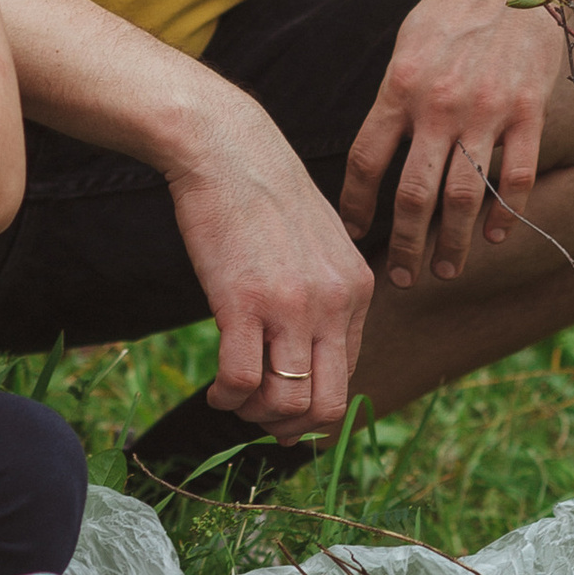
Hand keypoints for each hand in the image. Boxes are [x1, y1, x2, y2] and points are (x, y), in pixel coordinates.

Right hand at [165, 104, 373, 437]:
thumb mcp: (317, 242)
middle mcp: (333, 302)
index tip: (283, 405)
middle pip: (327, 405)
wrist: (227, 147)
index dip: (313, 407)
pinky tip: (216, 387)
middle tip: (260, 416)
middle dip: (292, 427)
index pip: (348, 378)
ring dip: (255, 414)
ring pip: (288, 403)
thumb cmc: (263, 195)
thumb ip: (325, 292)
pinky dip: (227, 397)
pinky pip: (242, 381)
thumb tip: (311, 351)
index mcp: (356, 289)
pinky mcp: (244, 301)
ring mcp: (291, 305)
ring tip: (234, 398)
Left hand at [341, 0, 566, 289]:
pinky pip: (516, 176)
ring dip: (452, 243)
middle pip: (414, 194)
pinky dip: (505, 215)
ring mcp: (485, 110)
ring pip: (463, 196)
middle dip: (404, 245)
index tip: (354, 236)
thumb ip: (394, 98)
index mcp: (399, 86)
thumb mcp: (408, 44)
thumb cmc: (453, 9)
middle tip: (401, 278)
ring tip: (445, 270)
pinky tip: (493, 237)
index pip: (367, 161)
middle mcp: (438, 104)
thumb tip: (377, 152)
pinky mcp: (528, 111)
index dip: (356, 207)